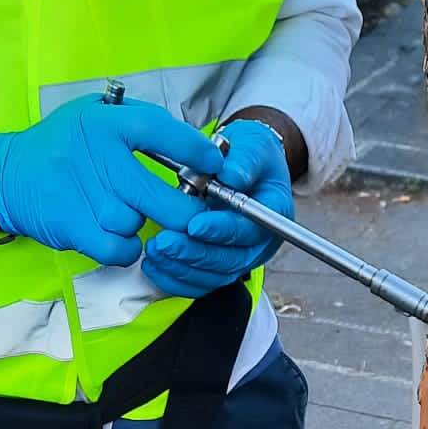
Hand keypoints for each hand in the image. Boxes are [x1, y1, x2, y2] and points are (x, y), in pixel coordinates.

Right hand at [0, 97, 222, 264]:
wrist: (9, 175)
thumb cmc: (63, 144)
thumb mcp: (96, 113)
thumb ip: (140, 122)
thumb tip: (193, 144)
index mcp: (108, 123)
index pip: (165, 133)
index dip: (197, 152)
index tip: (214, 166)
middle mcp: (98, 157)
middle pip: (163, 197)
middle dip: (186, 210)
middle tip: (189, 210)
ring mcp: (85, 195)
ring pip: (138, 224)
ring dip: (140, 225)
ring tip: (124, 213)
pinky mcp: (73, 227)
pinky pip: (120, 249)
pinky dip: (125, 249)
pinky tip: (118, 237)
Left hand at [141, 119, 294, 297]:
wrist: (241, 165)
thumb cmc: (248, 155)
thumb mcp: (252, 145)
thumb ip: (245, 160)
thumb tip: (232, 175)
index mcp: (272, 214)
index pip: (249, 230)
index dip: (221, 230)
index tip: (195, 224)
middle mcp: (258, 242)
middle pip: (229, 260)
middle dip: (193, 253)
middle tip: (164, 242)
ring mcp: (239, 258)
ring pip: (212, 275)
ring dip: (181, 267)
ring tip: (155, 250)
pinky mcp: (219, 267)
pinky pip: (198, 283)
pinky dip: (175, 278)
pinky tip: (155, 265)